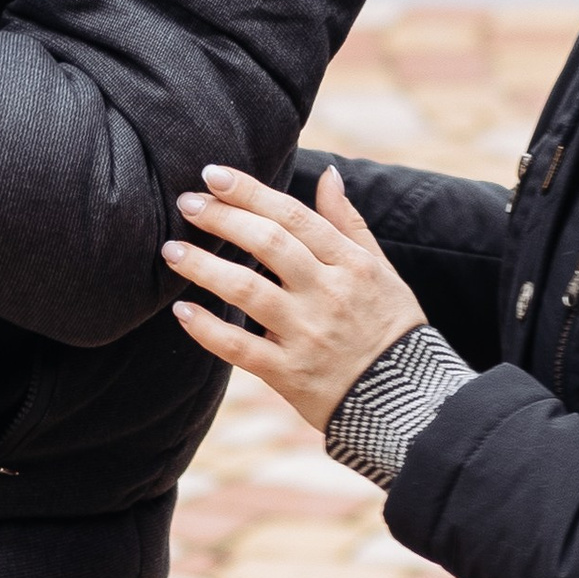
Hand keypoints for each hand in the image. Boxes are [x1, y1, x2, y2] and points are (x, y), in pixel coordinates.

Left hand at [165, 163, 426, 434]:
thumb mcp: (381, 270)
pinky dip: (208, 330)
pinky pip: (240, 349)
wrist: (407, 403)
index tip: (214, 175)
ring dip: (204, 266)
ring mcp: (307, 335)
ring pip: (247, 290)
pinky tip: (182, 312)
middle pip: (268, 243)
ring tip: (172, 250)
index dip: (251, 192)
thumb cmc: (391, 327)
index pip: (294, 216)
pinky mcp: (289, 375)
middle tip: (186, 202)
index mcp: (351, 265)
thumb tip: (329, 175)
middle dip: (222, 218)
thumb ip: (349, 223)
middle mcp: (328, 294)